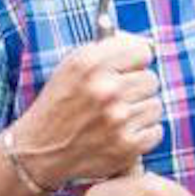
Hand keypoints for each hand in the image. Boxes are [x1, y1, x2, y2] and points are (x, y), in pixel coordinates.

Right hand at [9, 34, 161, 187]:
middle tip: (119, 99)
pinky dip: (142, 135)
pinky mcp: (126, 145)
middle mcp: (104, 89)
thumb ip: (108, 49)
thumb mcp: (72, 67)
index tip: (129, 70)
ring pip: (155, 105)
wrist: (39, 151)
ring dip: (140, 113)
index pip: (143, 51)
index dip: (136, 62)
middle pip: (151, 79)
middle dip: (137, 88)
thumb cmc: (59, 105)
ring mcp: (117, 119)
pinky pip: (155, 131)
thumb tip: (148, 44)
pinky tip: (122, 135)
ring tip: (118, 118)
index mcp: (90, 64)